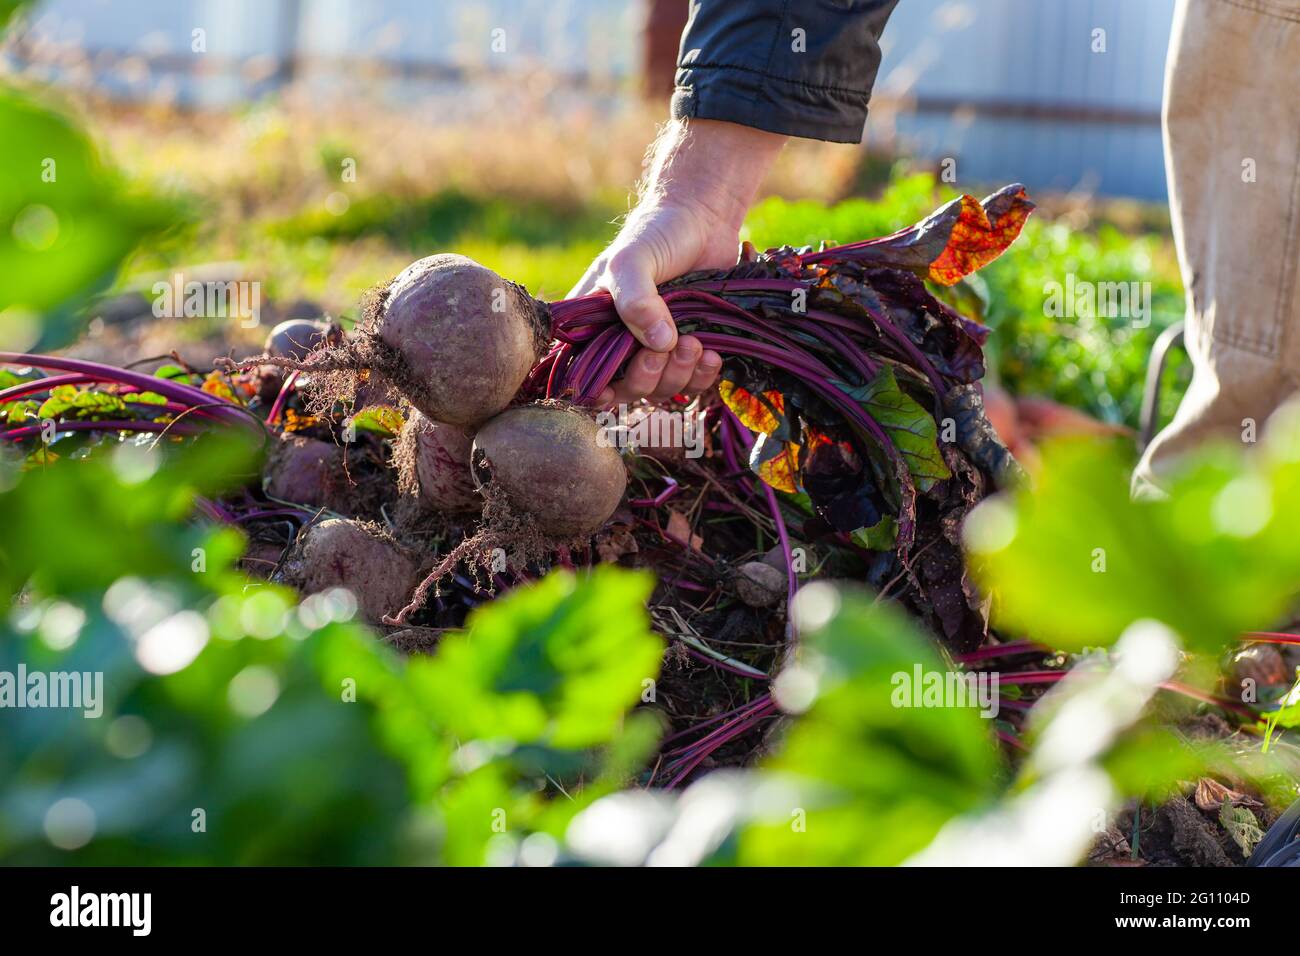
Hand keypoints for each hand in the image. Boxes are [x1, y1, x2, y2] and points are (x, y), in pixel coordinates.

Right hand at [567, 119, 786, 405]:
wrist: (705, 219)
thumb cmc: (657, 234)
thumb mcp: (633, 260)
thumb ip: (636, 299)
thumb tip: (658, 344)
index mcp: (594, 324)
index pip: (583, 371)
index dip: (595, 389)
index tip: (612, 389)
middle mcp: (622, 342)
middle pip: (627, 388)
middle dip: (647, 376)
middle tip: (666, 347)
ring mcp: (658, 349)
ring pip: (662, 389)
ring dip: (678, 375)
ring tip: (695, 343)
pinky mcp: (691, 350)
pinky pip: (695, 382)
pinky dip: (703, 376)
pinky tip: (712, 355)